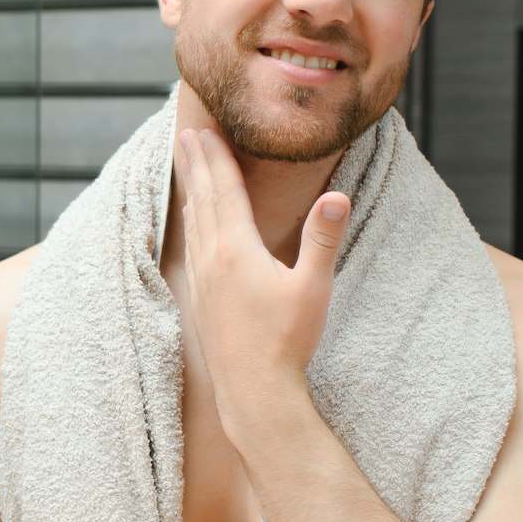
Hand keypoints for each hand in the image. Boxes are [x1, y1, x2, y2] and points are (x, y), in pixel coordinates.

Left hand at [174, 128, 348, 431]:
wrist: (253, 391)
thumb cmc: (286, 341)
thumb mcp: (313, 288)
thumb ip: (323, 239)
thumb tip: (337, 196)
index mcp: (236, 250)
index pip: (225, 191)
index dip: (216, 158)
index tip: (204, 130)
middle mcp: (211, 260)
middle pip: (202, 200)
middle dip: (195, 164)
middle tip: (185, 134)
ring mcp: (200, 282)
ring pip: (193, 223)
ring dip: (190, 190)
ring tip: (187, 167)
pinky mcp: (198, 300)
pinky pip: (190, 248)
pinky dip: (191, 224)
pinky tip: (193, 225)